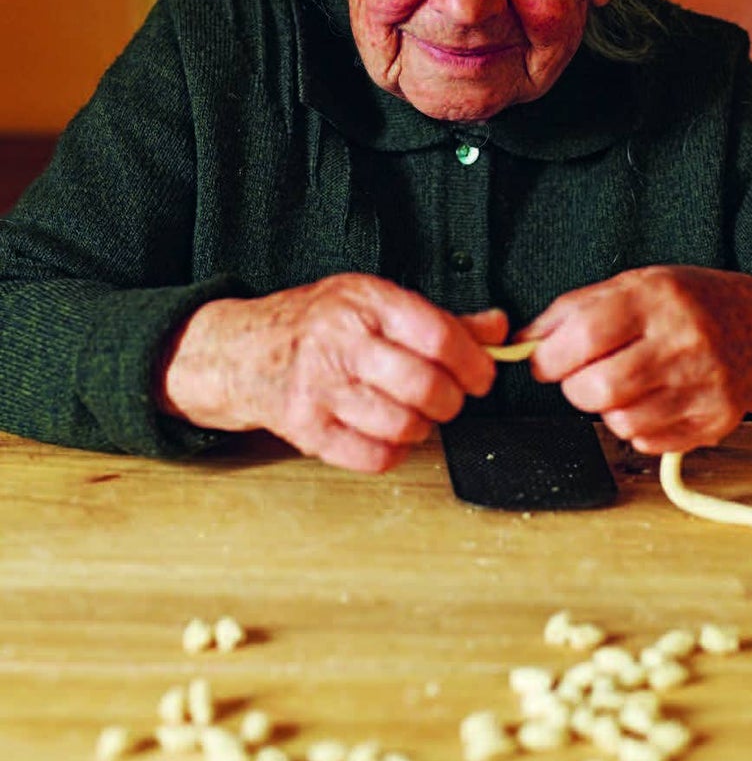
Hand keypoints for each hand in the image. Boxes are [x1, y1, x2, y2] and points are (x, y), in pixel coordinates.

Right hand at [159, 274, 504, 472]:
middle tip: (450, 399)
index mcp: (365, 303)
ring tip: (416, 415)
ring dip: (423, 427)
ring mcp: (318, 388)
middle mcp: (340, 343)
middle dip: (452, 401)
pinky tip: (389, 434)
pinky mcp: (304, 428)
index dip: (473, 363)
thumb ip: (441, 319)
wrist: (243, 351)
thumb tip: (498, 329)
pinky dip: (393, 452)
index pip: (439, 337)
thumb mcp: (376, 304)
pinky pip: (371, 457)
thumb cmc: (318, 325)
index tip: (481, 376)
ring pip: (402, 425)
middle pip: (425, 386)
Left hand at [517, 266, 751, 454]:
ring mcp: (705, 386)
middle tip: (587, 374)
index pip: (582, 337)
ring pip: (618, 422)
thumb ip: (578, 309)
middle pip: (596, 389)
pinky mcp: (715, 421)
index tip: (546, 361)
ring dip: (610, 408)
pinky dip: (639, 426)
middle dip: (577, 388)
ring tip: (632, 382)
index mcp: (660, 299)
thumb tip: (522, 341)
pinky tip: (658, 399)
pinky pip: (648, 441)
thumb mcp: (642, 283)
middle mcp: (685, 342)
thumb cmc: (701, 304)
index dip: (549, 357)